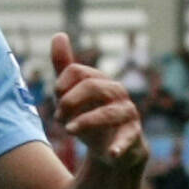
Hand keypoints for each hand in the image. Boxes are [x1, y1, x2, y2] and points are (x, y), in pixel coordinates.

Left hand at [49, 34, 145, 170]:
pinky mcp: (133, 136)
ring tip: (69, 131)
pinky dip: (120, 146)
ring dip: (85, 122)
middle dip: (70, 102)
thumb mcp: (74, 95)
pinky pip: (128, 138)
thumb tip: (59, 35)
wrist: (111, 151)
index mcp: (101, 80)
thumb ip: (65, 67)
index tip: (55, 102)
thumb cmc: (91, 118)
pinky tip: (111, 153)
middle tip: (58, 119)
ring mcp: (127, 114)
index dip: (61, 86)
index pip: (78, 72)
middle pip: (93, 87)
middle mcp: (117, 92)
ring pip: (108, 113)